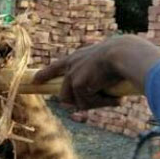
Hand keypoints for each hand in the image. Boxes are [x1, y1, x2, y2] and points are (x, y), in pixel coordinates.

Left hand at [33, 35, 159, 109]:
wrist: (124, 53)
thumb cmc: (123, 57)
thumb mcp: (109, 65)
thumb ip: (102, 79)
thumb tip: (109, 98)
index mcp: (77, 57)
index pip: (57, 66)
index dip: (45, 74)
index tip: (35, 81)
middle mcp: (71, 66)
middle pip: (64, 96)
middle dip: (77, 103)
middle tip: (91, 105)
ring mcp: (72, 76)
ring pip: (77, 102)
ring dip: (94, 103)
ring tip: (112, 98)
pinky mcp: (77, 85)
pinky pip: (87, 103)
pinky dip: (102, 103)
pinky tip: (115, 98)